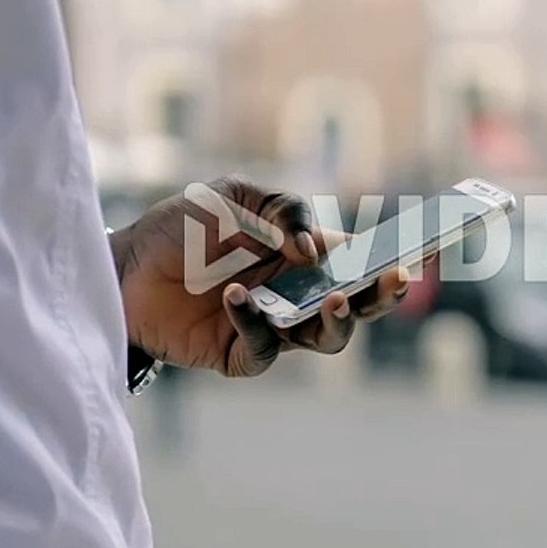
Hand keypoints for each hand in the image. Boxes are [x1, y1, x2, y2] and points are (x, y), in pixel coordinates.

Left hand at [108, 177, 409, 376]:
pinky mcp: (240, 353)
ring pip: (326, 338)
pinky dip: (257, 324)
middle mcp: (297, 293)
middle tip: (396, 280)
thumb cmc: (180, 227)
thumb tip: (314, 249)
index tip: (425, 250)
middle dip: (382, 294)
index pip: (361, 258)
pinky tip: (239, 298)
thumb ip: (280, 210)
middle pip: (358, 303)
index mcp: (304, 254)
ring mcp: (273, 326)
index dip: (394, 256)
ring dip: (337, 321)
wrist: (120, 267)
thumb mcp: (233, 195)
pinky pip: (265, 348)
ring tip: (333, 299)